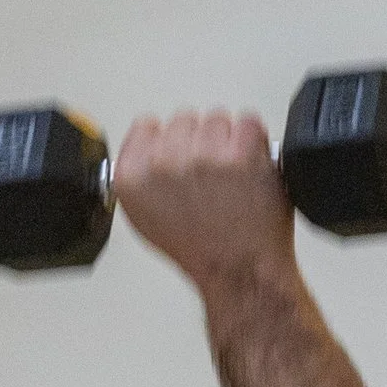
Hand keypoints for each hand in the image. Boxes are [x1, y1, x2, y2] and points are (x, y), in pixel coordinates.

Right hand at [110, 110, 295, 297]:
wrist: (239, 268)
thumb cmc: (199, 250)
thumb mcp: (145, 220)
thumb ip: (140, 177)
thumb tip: (147, 150)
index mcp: (133, 177)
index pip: (146, 126)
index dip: (167, 141)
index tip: (179, 158)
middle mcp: (164, 163)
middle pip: (183, 119)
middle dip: (197, 141)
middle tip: (207, 178)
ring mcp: (203, 155)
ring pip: (216, 118)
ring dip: (226, 141)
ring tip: (229, 177)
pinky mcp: (240, 151)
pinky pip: (247, 122)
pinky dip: (253, 142)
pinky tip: (247, 170)